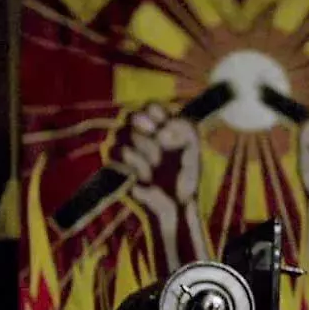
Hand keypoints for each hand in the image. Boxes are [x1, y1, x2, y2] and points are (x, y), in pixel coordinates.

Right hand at [110, 105, 208, 268]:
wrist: (177, 203)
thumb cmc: (185, 174)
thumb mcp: (192, 146)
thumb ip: (184, 128)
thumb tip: (162, 132)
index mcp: (158, 125)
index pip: (149, 106)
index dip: (155, 114)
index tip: (165, 128)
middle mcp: (139, 133)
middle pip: (133, 115)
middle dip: (150, 133)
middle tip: (162, 151)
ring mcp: (126, 148)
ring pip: (122, 132)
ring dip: (143, 150)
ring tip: (156, 166)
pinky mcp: (116, 165)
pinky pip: (115, 151)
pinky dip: (133, 163)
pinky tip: (145, 176)